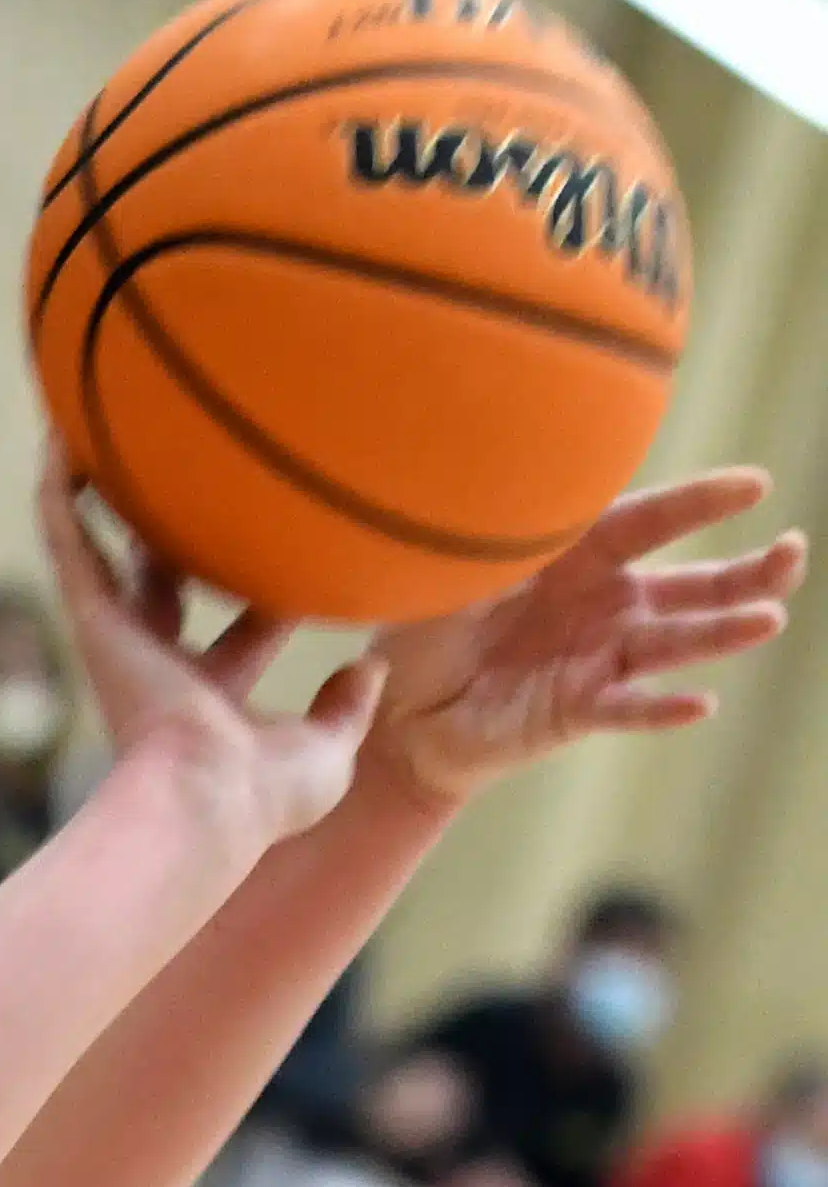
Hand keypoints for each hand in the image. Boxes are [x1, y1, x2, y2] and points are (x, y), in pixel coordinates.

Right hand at [38, 458, 387, 847]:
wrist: (204, 801)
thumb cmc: (262, 794)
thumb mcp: (327, 751)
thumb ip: (346, 709)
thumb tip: (370, 668)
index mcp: (213, 695)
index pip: (248, 628)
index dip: (275, 590)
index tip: (300, 539)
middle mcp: (160, 664)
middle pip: (167, 583)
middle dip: (175, 539)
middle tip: (190, 478)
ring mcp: (120, 641)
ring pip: (105, 553)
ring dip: (100, 501)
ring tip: (100, 434)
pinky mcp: (93, 620)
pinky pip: (69, 541)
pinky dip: (61, 492)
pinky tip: (62, 437)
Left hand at [365, 470, 802, 807]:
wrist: (398, 710)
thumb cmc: (426, 625)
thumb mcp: (452, 565)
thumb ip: (492, 529)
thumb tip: (504, 475)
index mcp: (581, 553)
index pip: (651, 520)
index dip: (701, 501)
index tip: (755, 484)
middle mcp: (605, 603)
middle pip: (689, 585)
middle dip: (744, 571)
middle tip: (793, 553)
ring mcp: (598, 658)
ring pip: (672, 643)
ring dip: (722, 633)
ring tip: (771, 620)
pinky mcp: (577, 711)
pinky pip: (625, 708)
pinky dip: (660, 708)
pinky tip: (701, 704)